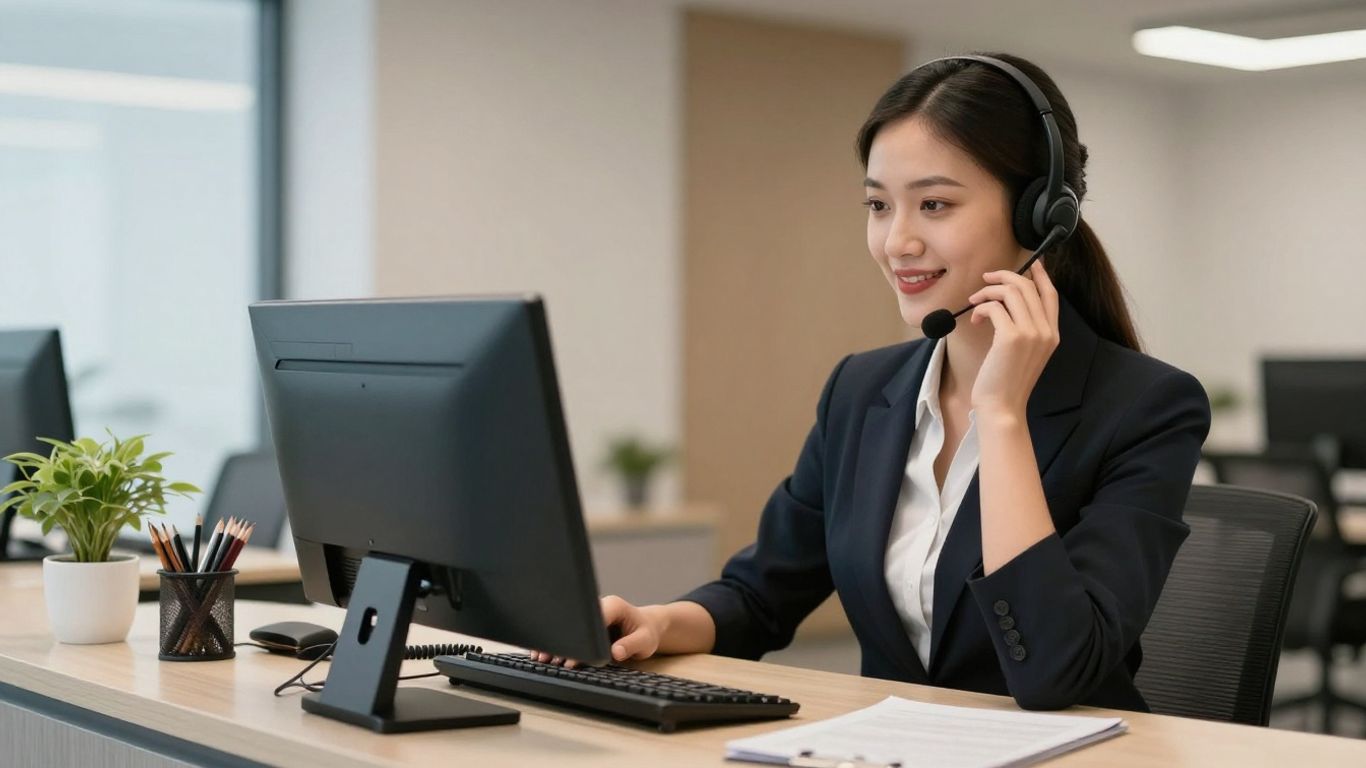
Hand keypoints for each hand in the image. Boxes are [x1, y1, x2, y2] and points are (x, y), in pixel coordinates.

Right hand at [530, 595, 664, 667]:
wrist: (648, 627)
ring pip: (571, 628)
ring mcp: (592, 614)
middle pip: (576, 623)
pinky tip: (549, 654)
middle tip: (545, 656)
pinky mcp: (589, 624)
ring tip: (541, 657)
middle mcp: (600, 606)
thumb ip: (631, 645)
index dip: (579, 637)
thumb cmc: (647, 632)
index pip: (591, 619)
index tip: (568, 653)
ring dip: (557, 643)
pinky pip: (574, 632)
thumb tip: (615, 652)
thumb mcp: (645, 641)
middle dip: (561, 641)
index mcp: (613, 606)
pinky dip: (562, 644)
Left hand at [967, 259, 1058, 417]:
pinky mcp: (1011, 337)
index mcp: (1052, 334)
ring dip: (988, 291)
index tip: (1032, 263)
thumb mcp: (1024, 353)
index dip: (1041, 275)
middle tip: (985, 280)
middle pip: (1028, 286)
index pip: (1051, 294)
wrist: (1002, 407)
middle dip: (1004, 277)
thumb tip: (1008, 302)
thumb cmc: (1006, 381)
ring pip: (1011, 291)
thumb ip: (1025, 329)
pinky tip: (975, 319)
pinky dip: (981, 307)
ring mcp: (1031, 333)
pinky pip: (995, 306)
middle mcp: (1046, 331)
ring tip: (975, 302)